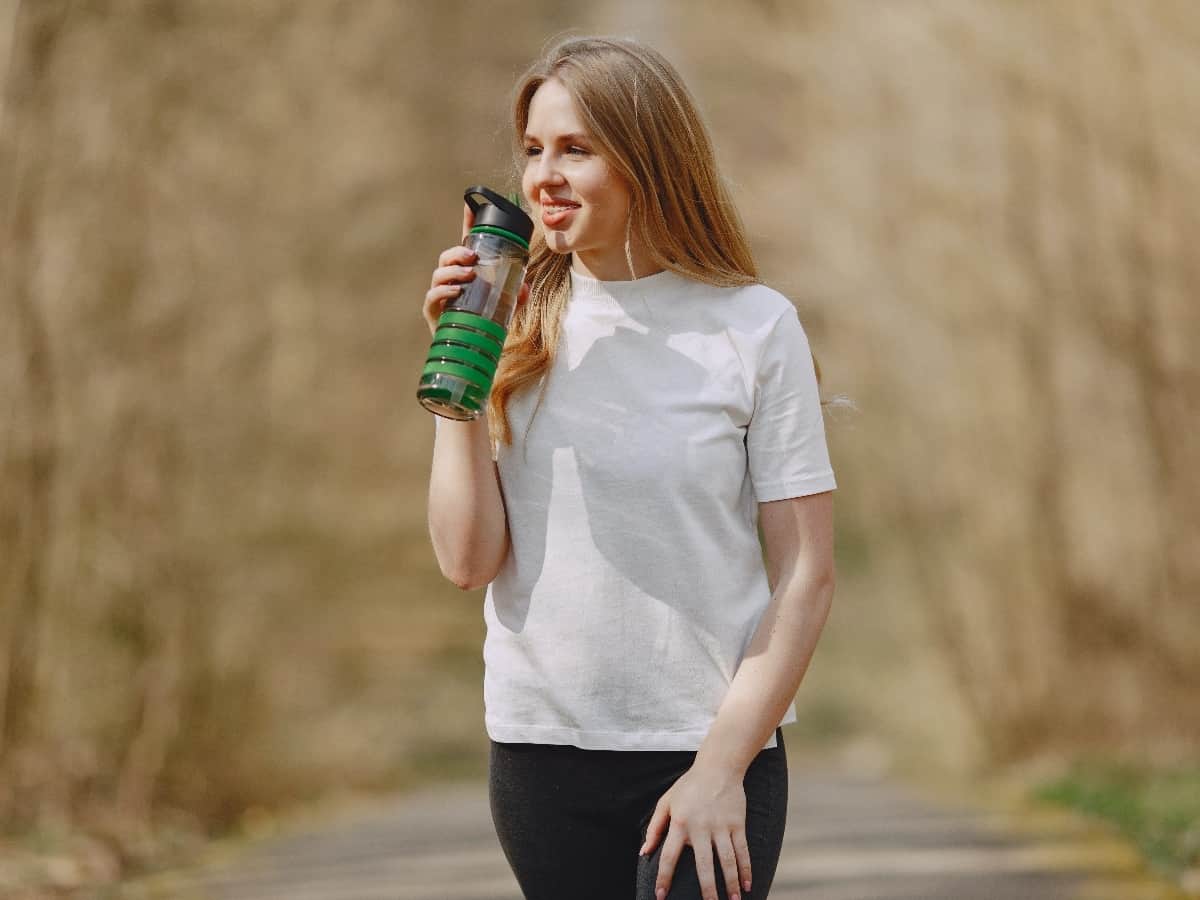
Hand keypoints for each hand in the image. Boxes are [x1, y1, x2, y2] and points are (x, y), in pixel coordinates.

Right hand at [422, 202, 529, 335]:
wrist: (475, 356)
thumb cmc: (488, 328)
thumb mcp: (508, 310)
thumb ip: (516, 298)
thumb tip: (524, 286)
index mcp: (468, 275)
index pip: (465, 245)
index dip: (467, 223)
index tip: (469, 205)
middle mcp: (451, 282)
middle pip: (447, 257)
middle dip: (458, 253)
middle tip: (473, 257)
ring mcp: (441, 297)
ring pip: (439, 275)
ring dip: (452, 270)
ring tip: (468, 274)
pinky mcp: (434, 314)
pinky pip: (432, 298)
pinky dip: (442, 292)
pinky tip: (455, 291)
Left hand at [640, 763, 750, 899]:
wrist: (718, 767)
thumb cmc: (689, 786)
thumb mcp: (666, 802)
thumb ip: (654, 828)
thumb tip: (644, 853)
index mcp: (680, 823)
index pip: (669, 856)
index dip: (664, 878)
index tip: (661, 897)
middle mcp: (700, 827)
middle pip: (703, 865)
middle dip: (707, 890)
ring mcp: (721, 826)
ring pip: (726, 861)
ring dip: (730, 883)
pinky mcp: (737, 823)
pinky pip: (742, 850)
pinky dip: (746, 869)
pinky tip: (747, 885)